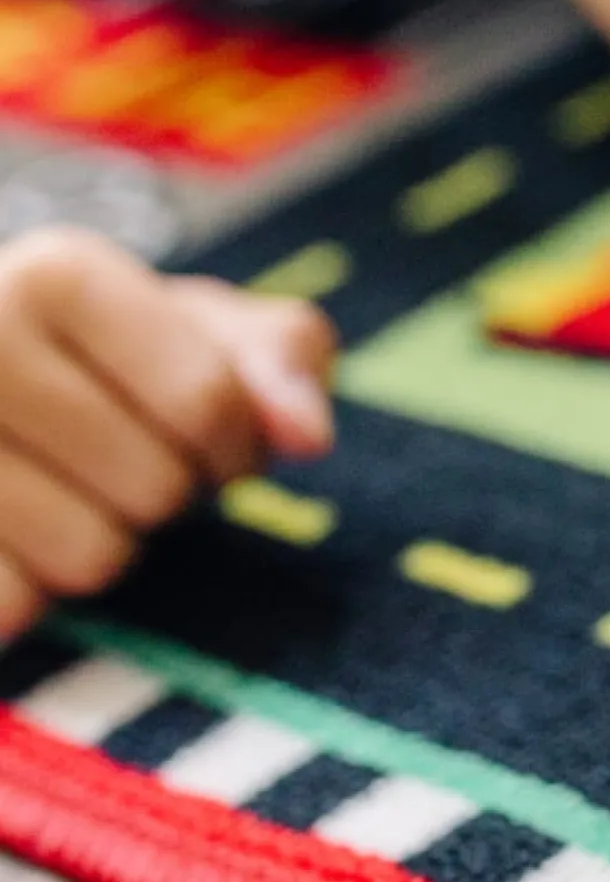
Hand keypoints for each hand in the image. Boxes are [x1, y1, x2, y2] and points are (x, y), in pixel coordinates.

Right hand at [0, 228, 335, 636]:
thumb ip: (281, 358)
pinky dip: (26, 596)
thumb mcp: (200, 331)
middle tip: (108, 464)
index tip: (203, 440)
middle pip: (156, 489)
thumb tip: (308, 437)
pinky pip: (14, 606)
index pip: (209, 406)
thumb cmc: (99, 359)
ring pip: (89, 558)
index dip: (232, 448)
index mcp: (59, 275)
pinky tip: (8, 538)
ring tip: (51, 495)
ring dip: (95, 548)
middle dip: (161, 494)